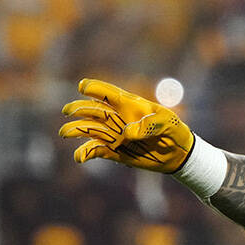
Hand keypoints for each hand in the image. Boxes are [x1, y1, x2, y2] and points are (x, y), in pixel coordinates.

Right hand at [59, 79, 194, 172]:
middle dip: (78, 109)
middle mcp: (117, 118)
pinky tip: (79, 157)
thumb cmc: (174, 131)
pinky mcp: (115, 152)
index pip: (108, 93)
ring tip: (65, 133)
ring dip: (76, 130)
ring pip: (89, 129)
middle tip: (68, 111)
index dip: (94, 88)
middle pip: (92, 110)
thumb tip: (127, 133)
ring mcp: (114, 135)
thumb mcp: (168, 123)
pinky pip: (96, 151)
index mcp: (129, 105)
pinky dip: (86, 153)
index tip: (82, 87)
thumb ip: (149, 124)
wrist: (179, 154)